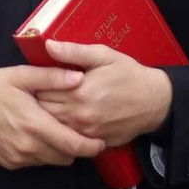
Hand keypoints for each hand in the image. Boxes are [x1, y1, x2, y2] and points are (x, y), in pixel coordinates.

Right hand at [0, 66, 104, 169]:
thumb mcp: (20, 75)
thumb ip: (51, 77)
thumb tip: (79, 77)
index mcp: (34, 124)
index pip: (72, 145)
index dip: (91, 147)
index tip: (102, 142)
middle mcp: (28, 146)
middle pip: (66, 157)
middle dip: (78, 148)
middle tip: (82, 133)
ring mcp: (19, 157)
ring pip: (53, 161)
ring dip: (61, 150)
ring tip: (61, 132)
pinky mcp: (11, 163)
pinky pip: (37, 162)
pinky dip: (44, 152)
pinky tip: (40, 135)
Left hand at [35, 40, 171, 146]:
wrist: (155, 102)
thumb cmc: (129, 75)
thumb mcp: (103, 55)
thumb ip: (74, 52)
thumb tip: (49, 45)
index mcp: (80, 92)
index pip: (41, 91)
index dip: (35, 85)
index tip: (33, 80)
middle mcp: (81, 116)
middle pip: (43, 112)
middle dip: (36, 103)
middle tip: (34, 93)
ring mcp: (87, 133)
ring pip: (53, 128)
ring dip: (47, 118)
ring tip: (44, 106)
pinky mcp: (94, 143)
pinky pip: (68, 140)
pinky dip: (61, 131)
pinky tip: (61, 121)